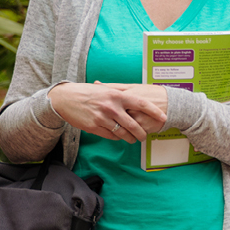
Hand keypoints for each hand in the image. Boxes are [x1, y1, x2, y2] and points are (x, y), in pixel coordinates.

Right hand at [48, 81, 166, 143]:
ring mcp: (102, 118)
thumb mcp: (106, 89)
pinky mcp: (94, 127)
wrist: (66, 99)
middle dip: (141, 133)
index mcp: (117, 95)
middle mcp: (111, 107)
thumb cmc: (88, 93)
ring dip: (129, 138)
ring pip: (122, 133)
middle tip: (145, 137)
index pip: (141, 104)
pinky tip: (118, 136)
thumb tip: (137, 98)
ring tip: (133, 139)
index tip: (163, 117)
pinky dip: (116, 137)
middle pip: (133, 124)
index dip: (154, 111)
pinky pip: (110, 136)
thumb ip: (121, 93)